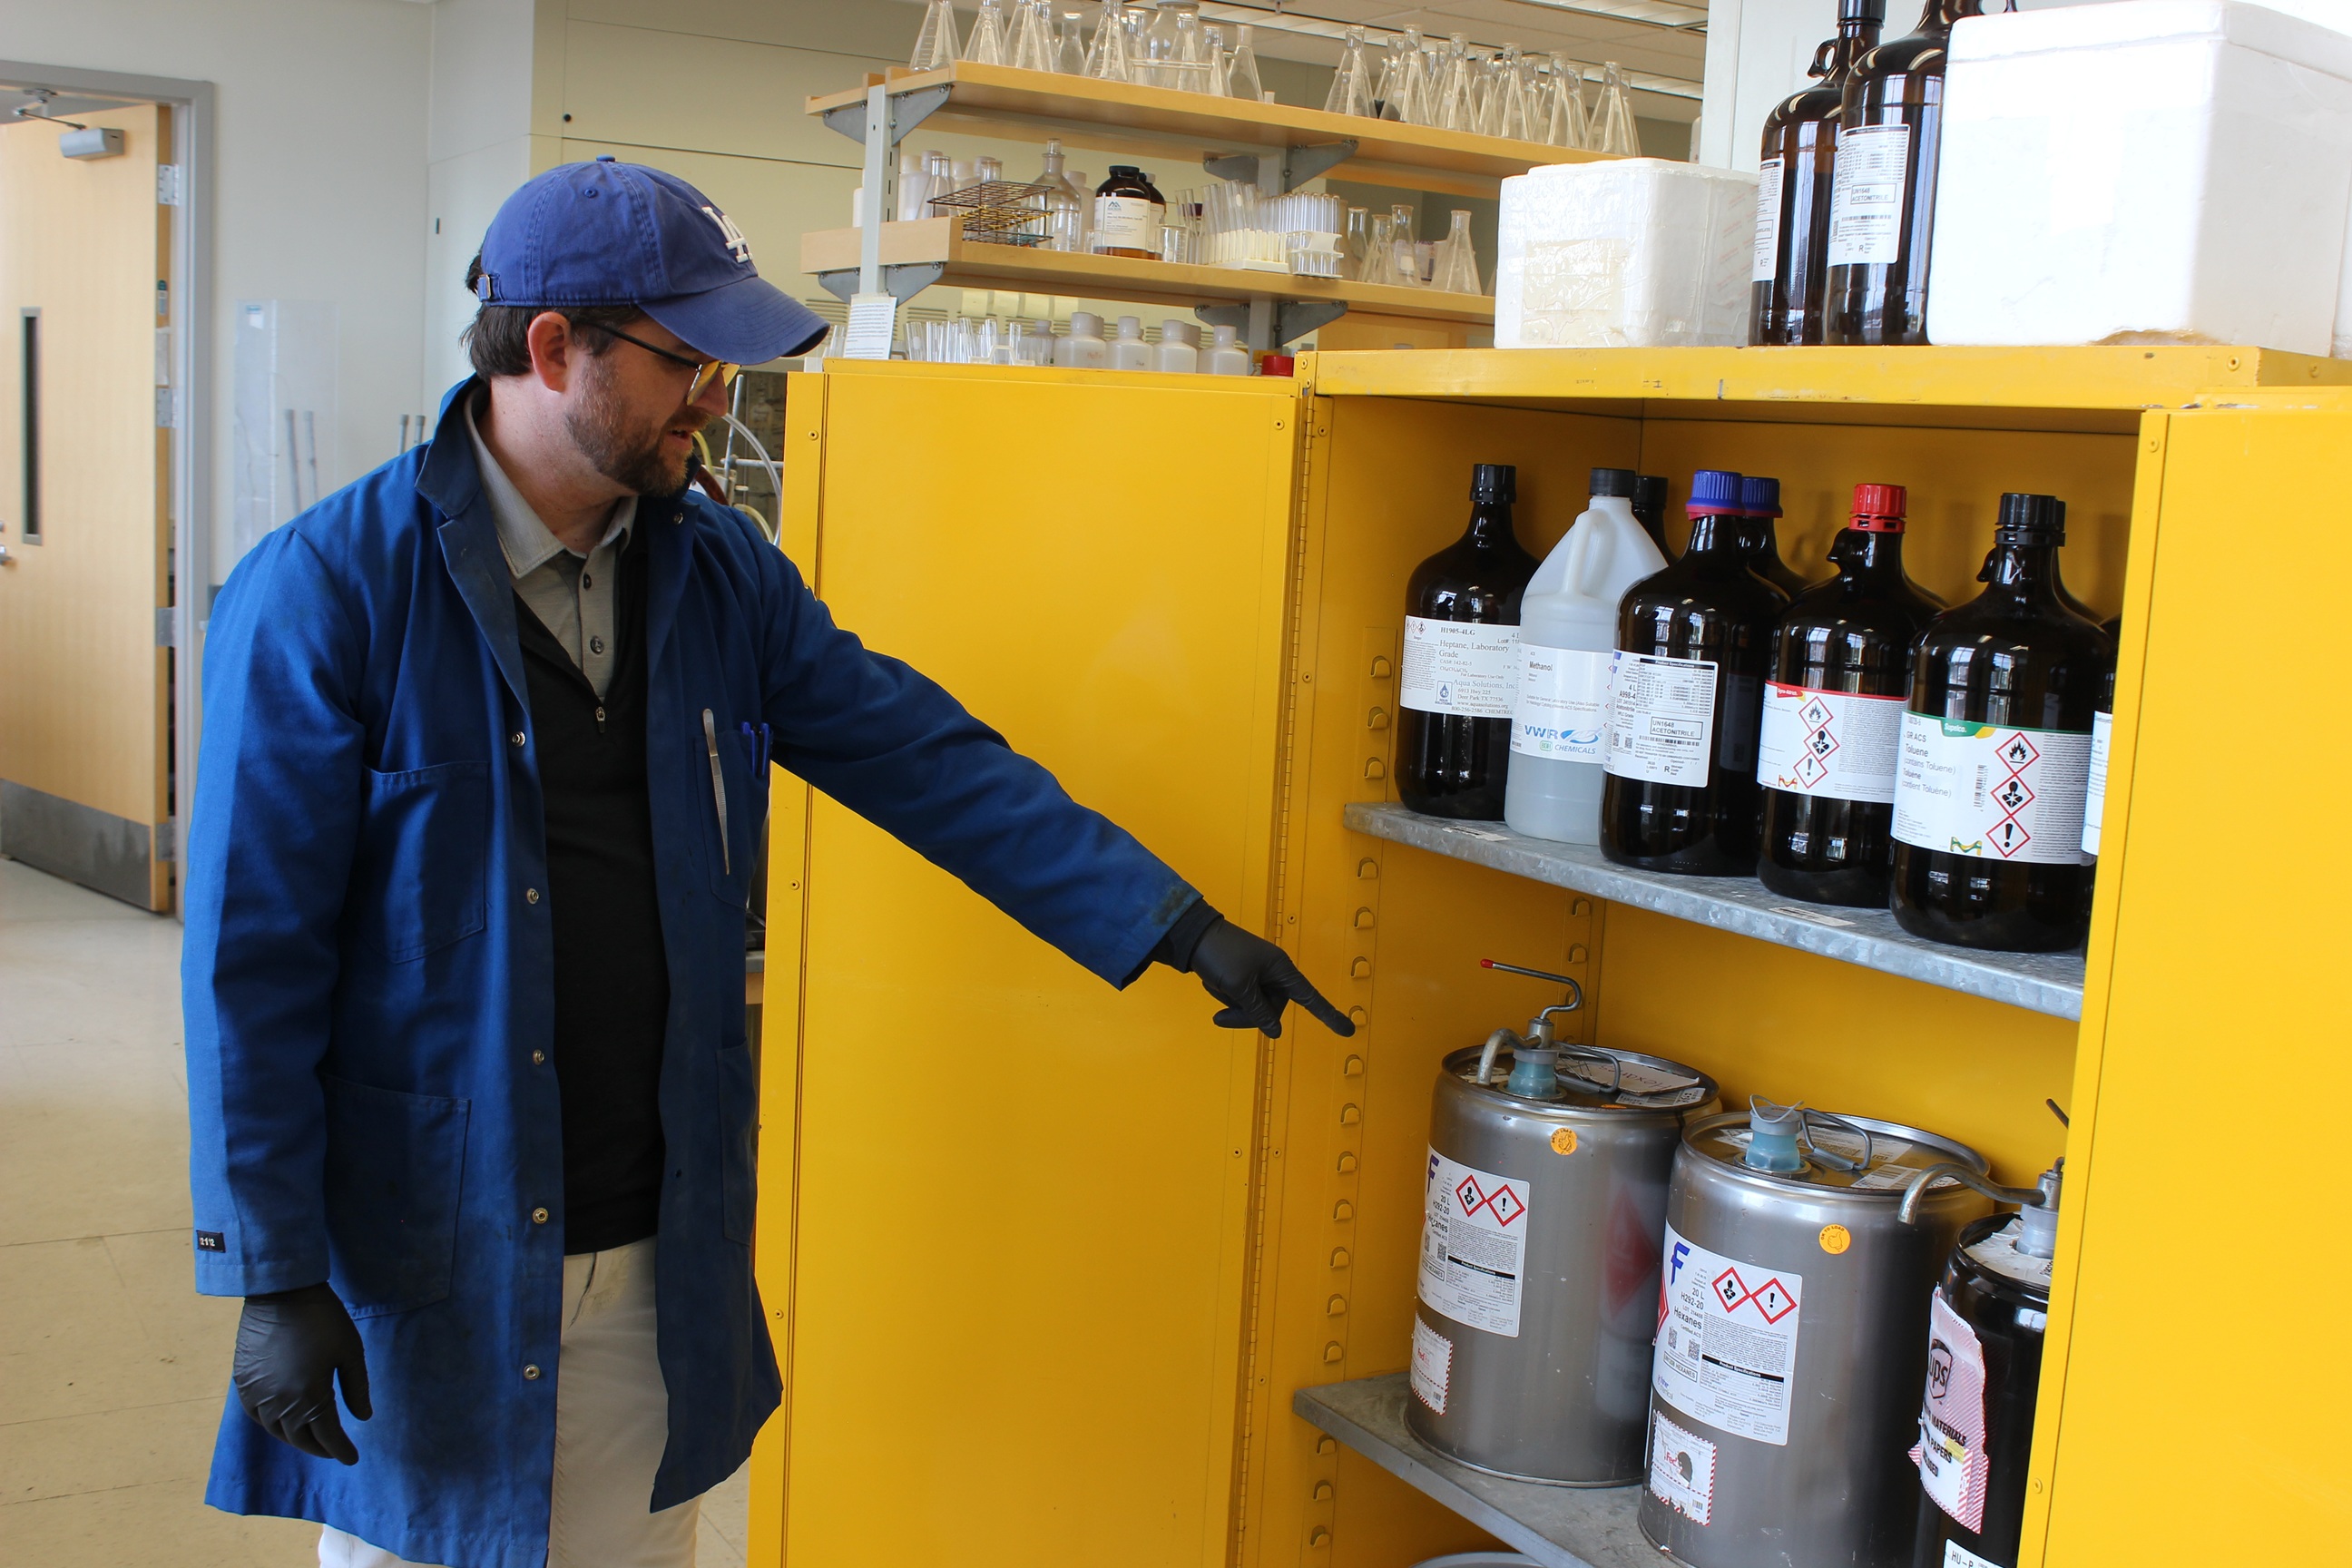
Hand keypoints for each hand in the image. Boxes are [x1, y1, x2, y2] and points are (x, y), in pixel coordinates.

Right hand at [233, 1282, 370, 1464]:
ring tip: (312, 1438)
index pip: (328, 1437)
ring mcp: (257, 1396)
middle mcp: (280, 1405)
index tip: (352, 1458)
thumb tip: (362, 1418)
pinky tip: (284, 1421)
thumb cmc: (323, 1320)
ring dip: (296, 1439)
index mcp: (311, 1398)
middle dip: (320, 1448)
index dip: (341, 1450)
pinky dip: (273, 1425)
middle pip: (301, 1439)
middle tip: (334, 1450)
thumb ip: (356, 1389)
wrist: (281, 1293)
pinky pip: (257, 1416)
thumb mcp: (350, 1352)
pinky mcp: (243, 1384)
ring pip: (277, 1431)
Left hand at [1187, 917, 1354, 1038]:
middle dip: (1246, 1015)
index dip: (1329, 1015)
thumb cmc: (1219, 955)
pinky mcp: (1242, 977)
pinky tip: (1212, 981)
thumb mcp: (1239, 987)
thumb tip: (1275, 1031)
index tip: (1348, 1030)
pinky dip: (1225, 995)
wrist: (1191, 935)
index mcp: (1281, 969)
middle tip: (1219, 1016)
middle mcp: (1273, 973)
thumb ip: (1258, 1011)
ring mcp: (1257, 975)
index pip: (1310, 998)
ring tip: (1216, 985)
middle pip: (1271, 1009)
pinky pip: (1240, 999)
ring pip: (1253, 1007)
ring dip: (1232, 1004)